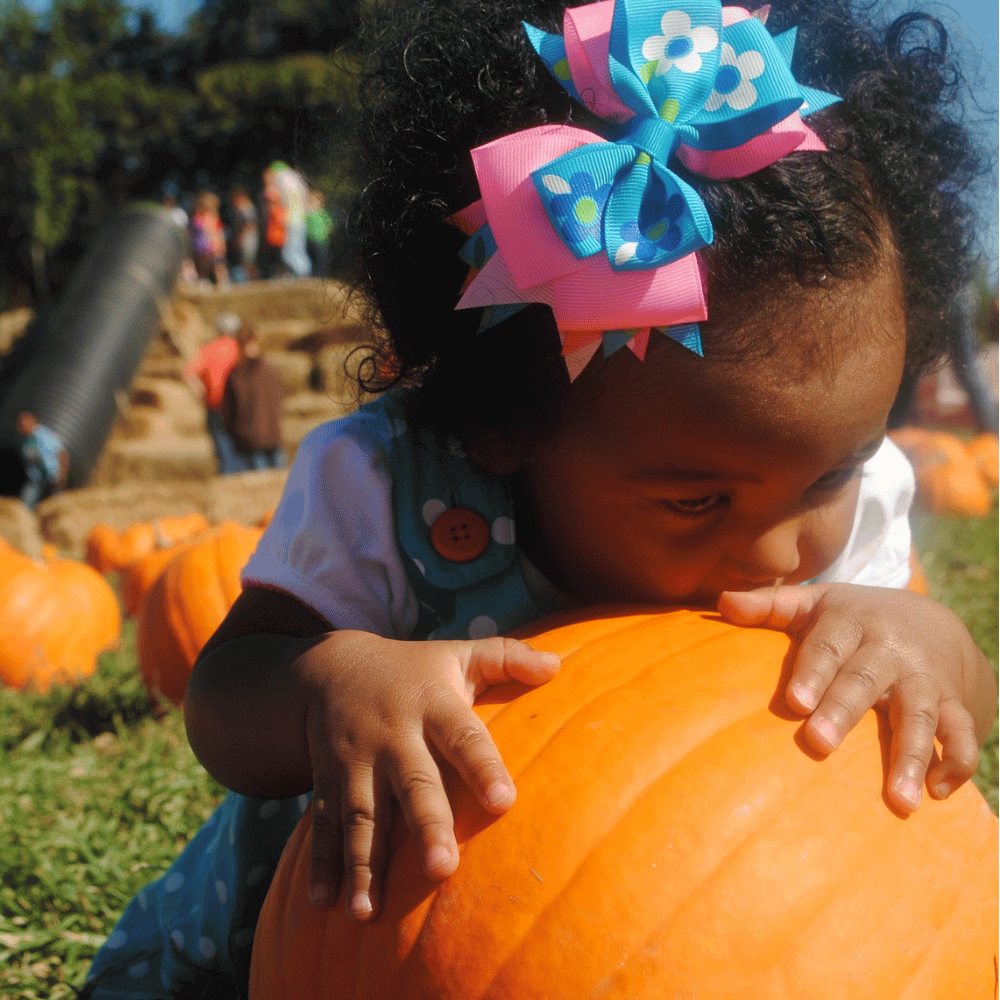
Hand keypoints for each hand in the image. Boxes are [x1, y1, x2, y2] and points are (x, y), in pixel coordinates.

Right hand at [296, 631, 559, 919]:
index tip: (505, 802)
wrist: (330, 668)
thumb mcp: (457, 654)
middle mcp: (393, 736)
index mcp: (431, 705)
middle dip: (426, 826)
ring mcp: (356, 762)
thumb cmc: (413, 670)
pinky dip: (321, 864)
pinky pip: (322, 824)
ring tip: (370, 913)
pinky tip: (325, 904)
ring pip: (362, 816)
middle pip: (413, 784)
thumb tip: (557, 665)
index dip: (483, 767)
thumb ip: (507, 658)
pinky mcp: (327, 782)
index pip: (463, 736)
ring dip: (365, 864)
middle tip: (442, 869)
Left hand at [718, 583, 995, 814]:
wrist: (934, 621)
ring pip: (920, 714)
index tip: (795, 701)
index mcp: (851, 622)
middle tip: (819, 744)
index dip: (812, 672)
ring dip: (910, 755)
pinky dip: (956, 762)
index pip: (827, 646)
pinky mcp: (954, 703)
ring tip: (898, 800)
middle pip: (865, 680)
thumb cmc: (855, 618)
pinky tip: (937, 793)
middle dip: (844, 710)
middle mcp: (889, 649)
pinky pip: (963, 734)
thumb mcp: (815, 603)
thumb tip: (722, 602)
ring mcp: (925, 678)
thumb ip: (770, 605)